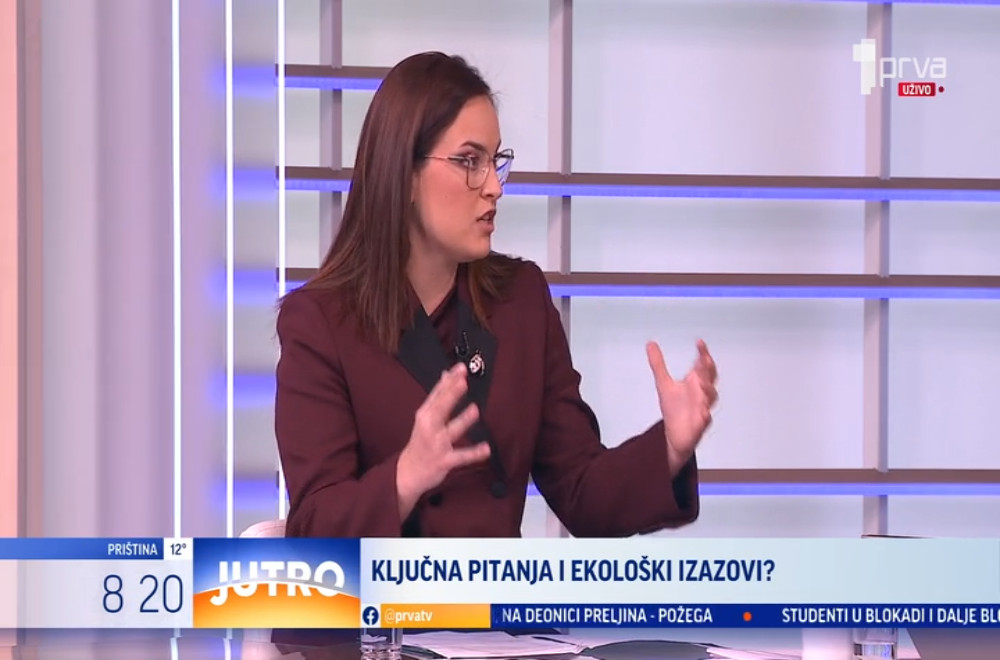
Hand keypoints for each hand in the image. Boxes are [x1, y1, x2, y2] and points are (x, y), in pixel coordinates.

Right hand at [396, 362, 490, 514]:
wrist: (408, 471)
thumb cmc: (421, 441)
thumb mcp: (425, 416)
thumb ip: (438, 396)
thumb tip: (447, 374)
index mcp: (425, 414)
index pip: (437, 394)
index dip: (449, 380)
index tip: (460, 368)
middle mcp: (429, 427)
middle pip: (441, 408)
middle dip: (451, 395)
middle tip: (463, 382)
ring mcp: (436, 444)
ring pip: (451, 431)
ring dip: (463, 420)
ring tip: (475, 410)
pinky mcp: (444, 461)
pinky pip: (461, 456)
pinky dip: (474, 454)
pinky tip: (486, 449)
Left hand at [646, 339, 718, 474]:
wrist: (675, 434)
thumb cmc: (675, 408)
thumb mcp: (663, 383)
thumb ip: (658, 364)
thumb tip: (650, 343)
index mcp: (695, 382)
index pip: (702, 365)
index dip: (703, 353)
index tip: (699, 342)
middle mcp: (701, 393)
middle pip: (710, 377)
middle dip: (709, 369)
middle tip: (704, 359)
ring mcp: (703, 407)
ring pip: (711, 397)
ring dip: (708, 389)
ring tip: (701, 383)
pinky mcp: (701, 423)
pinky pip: (706, 419)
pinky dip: (705, 414)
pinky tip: (703, 412)